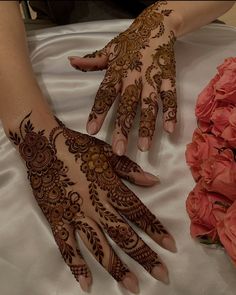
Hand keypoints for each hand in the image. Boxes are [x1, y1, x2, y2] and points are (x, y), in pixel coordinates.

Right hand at [9, 112, 175, 292]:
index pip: (138, 212)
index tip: (171, 247)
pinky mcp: (57, 219)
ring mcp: (75, 214)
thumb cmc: (78, 147)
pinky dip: (76, 266)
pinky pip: (66, 246)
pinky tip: (86, 284)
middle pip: (123, 234)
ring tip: (132, 286)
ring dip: (116, 267)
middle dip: (144, 255)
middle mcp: (95, 205)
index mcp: (109, 187)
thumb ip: (130, 170)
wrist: (45, 144)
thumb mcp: (107, 153)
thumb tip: (155, 180)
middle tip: (162, 275)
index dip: (155, 229)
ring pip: (99, 246)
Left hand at [69, 1, 176, 154]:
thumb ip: (92, 60)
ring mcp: (153, 78)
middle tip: (118, 149)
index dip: (98, 112)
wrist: (157, 25)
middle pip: (127, 105)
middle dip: (123, 128)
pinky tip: (170, 130)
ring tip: (144, 147)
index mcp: (117, 71)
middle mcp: (134, 77)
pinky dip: (171, 113)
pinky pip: (170, 97)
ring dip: (147, 126)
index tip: (91, 131)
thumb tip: (71, 61)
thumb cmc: (130, 41)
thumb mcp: (109, 49)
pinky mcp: (168, 78)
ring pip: (149, 105)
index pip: (104, 94)